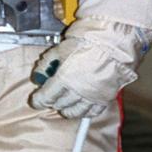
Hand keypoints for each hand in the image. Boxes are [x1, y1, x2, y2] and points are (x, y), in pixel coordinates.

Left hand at [30, 0, 151, 119]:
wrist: (115, 39)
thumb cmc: (89, 41)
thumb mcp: (61, 48)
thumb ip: (47, 63)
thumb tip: (38, 74)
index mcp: (64, 79)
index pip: (47, 97)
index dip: (39, 100)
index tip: (36, 101)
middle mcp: (78, 91)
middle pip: (60, 104)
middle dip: (53, 101)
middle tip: (52, 95)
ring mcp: (93, 96)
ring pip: (75, 111)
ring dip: (67, 109)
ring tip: (65, 103)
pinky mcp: (106, 97)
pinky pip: (93, 111)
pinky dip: (85, 111)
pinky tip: (82, 106)